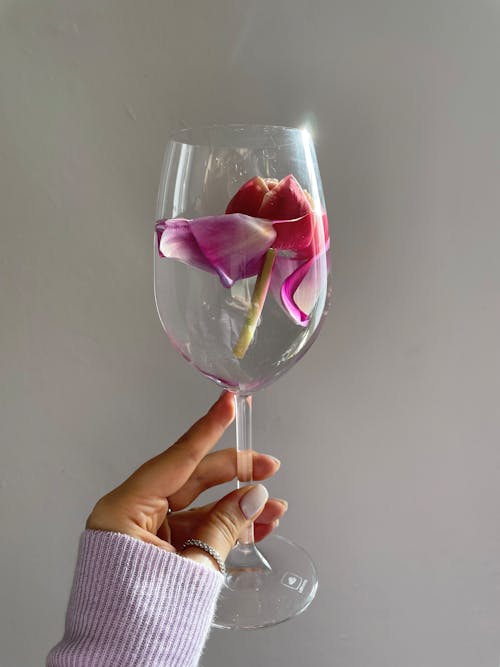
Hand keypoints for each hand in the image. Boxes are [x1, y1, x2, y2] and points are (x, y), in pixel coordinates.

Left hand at [86, 392, 286, 571]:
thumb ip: (226, 527)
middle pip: (192, 481)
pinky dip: (225, 529)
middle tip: (269, 468)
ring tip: (274, 508)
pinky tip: (257, 527)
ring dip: (238, 508)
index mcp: (125, 509)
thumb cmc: (140, 620)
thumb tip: (256, 496)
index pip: (176, 458)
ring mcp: (146, 534)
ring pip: (199, 508)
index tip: (227, 402)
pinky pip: (196, 531)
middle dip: (234, 475)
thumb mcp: (191, 568)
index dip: (207, 429)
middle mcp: (133, 515)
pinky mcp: (159, 551)